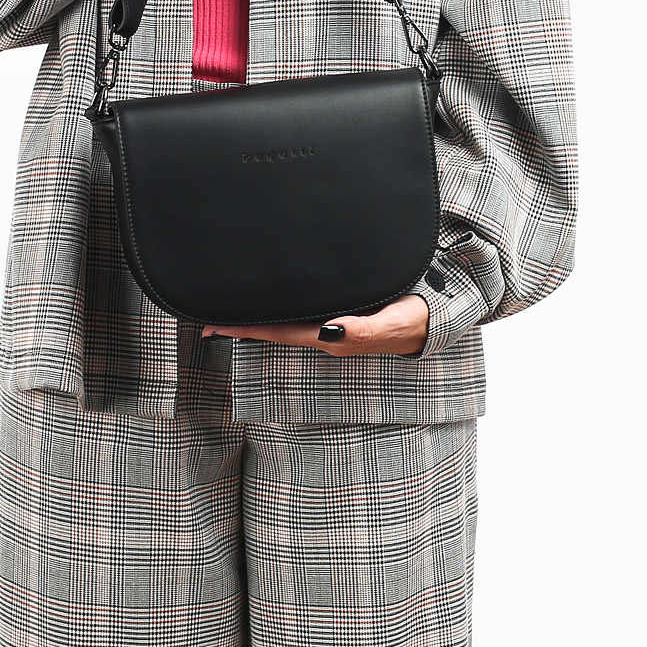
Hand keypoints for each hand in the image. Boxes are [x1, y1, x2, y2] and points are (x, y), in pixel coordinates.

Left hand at [199, 294, 429, 356]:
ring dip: (256, 323)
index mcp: (336, 337)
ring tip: (226, 317)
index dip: (247, 330)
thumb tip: (328, 331)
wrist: (440, 316)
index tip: (214, 326)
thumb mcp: (397, 322)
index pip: (280, 333)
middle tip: (205, 321)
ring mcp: (334, 330)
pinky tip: (267, 309)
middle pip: (275, 333)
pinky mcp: (341, 320)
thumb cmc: (420, 316)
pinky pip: (300, 319)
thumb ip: (365, 330)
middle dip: (242, 328)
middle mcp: (329, 336)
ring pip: (285, 327)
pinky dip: (277, 315)